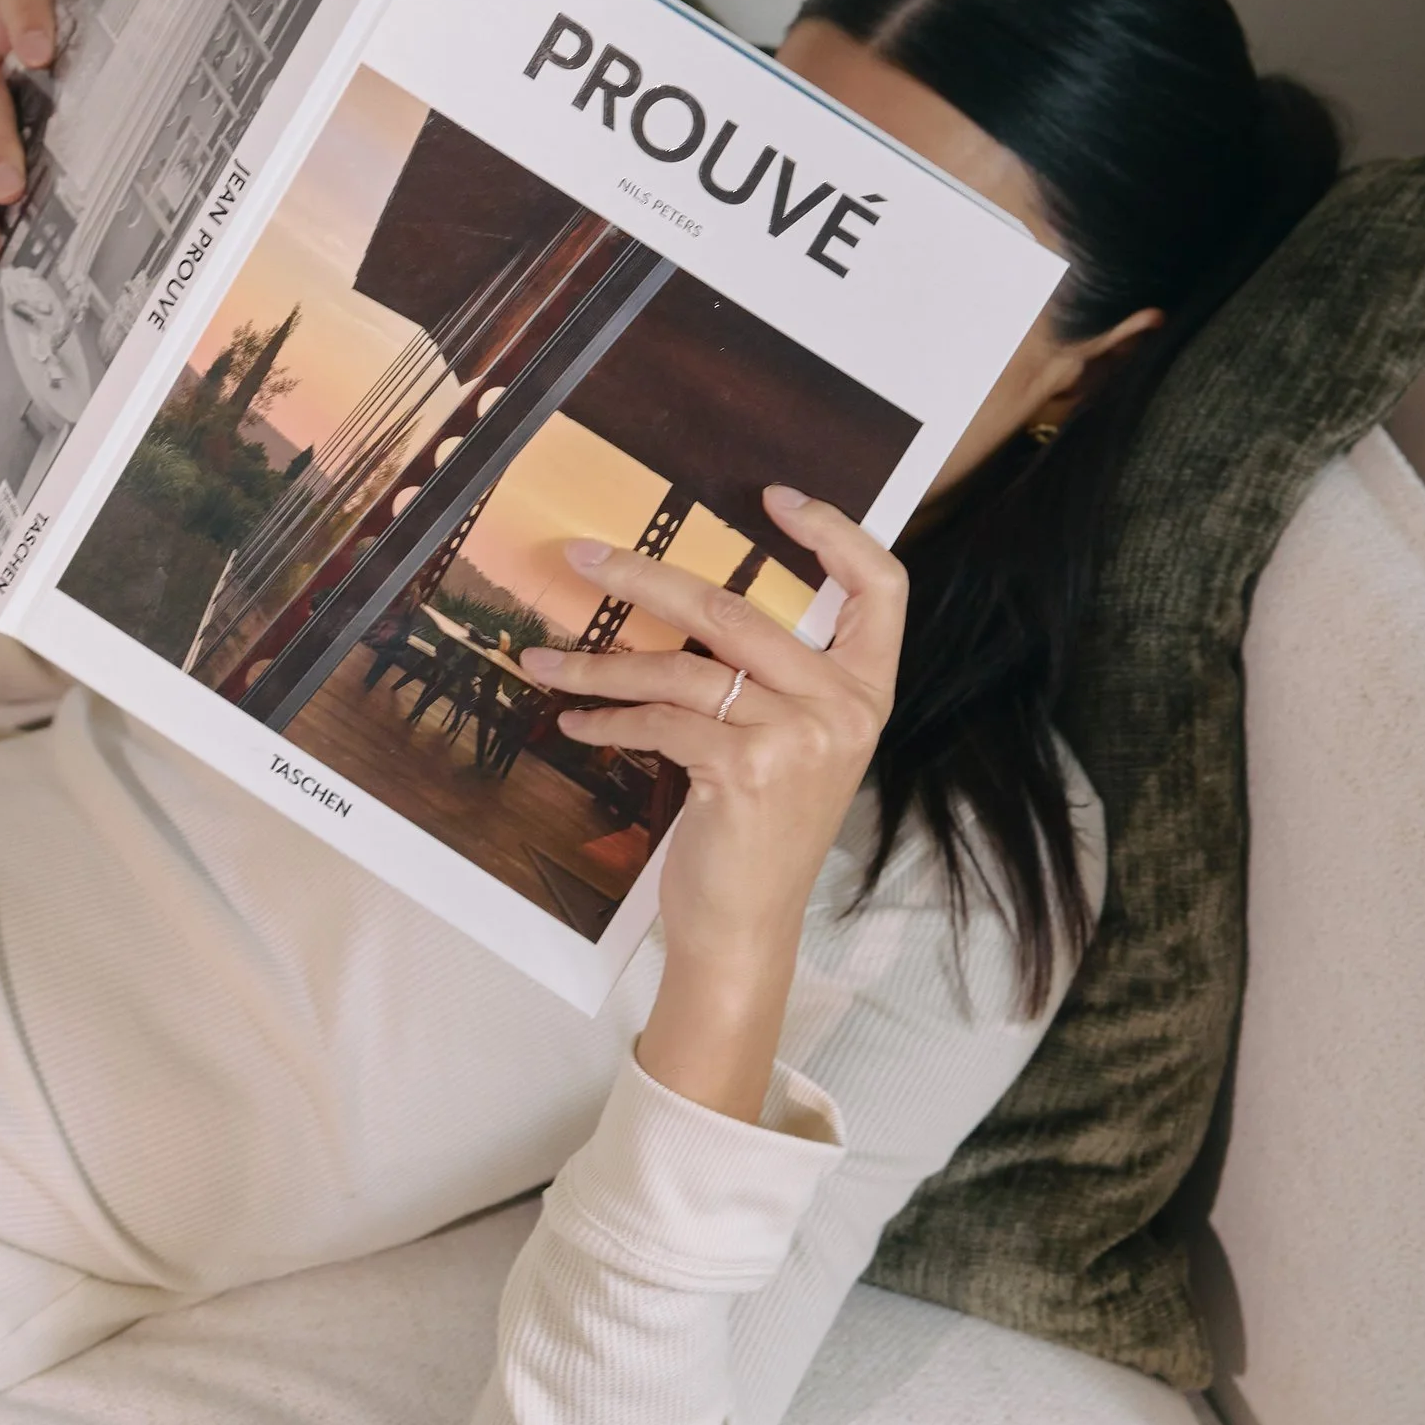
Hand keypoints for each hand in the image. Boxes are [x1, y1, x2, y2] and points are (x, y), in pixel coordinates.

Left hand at [518, 490, 905, 1122]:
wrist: (746, 927)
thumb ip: (778, 677)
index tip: (771, 497)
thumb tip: (700, 600)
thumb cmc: (760, 831)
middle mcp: (844, 708)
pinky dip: (604, 720)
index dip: (832, 531)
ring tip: (543, 660)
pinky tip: (571, 723)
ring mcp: (799, 738)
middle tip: (582, 554)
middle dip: (647, 574)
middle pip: (739, 608)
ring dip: (599, 661)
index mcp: (868, 691)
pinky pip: (659, 720)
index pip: (881, 585)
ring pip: (682, 665)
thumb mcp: (793, 745)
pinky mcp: (746, 770)